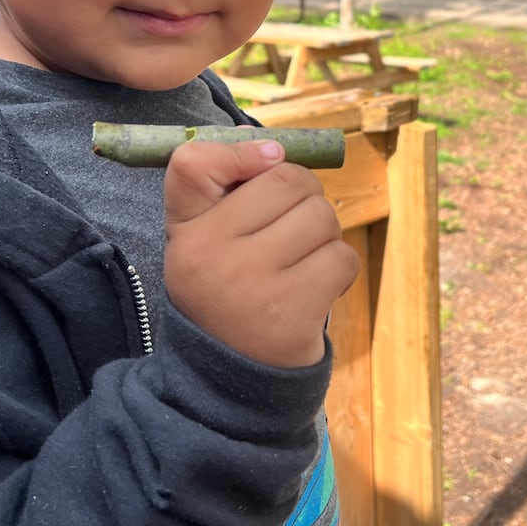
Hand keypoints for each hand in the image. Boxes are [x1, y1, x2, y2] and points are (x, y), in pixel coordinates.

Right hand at [163, 138, 358, 367]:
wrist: (230, 379)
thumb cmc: (225, 290)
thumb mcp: (205, 241)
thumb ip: (227, 189)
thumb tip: (273, 146)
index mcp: (184, 231)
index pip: (193, 163)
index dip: (240, 151)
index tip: (267, 160)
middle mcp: (211, 252)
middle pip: (285, 180)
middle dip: (303, 195)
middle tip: (291, 226)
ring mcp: (253, 282)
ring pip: (321, 216)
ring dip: (324, 233)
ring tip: (301, 260)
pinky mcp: (293, 310)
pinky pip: (341, 257)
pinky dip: (338, 267)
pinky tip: (315, 285)